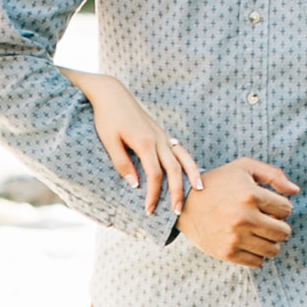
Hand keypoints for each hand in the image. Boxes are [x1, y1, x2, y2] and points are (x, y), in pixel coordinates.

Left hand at [72, 74, 204, 216]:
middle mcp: (158, 139)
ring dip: (192, 175)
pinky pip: (180, 150)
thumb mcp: (109, 141)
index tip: (149, 210)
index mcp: (144, 142)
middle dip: (177, 192)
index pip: (154, 175)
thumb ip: (122, 163)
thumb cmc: (107, 118)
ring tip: (199, 190)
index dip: (153, 194)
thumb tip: (135, 185)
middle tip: (178, 211)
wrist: (112, 95)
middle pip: (174, 169)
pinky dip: (189, 162)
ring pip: (183, 157)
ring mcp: (162, 135)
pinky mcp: (162, 133)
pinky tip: (192, 173)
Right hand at [175, 159, 298, 268]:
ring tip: (258, 233)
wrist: (184, 204)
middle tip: (267, 222)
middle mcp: (244, 218)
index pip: (286, 209)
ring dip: (270, 242)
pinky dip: (257, 255)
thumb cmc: (218, 183)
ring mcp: (235, 238)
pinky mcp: (227, 253)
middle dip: (279, 227)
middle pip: (283, 232)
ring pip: (273, 250)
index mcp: (251, 195)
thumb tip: (295, 191)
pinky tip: (248, 243)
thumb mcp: (243, 168)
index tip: (268, 206)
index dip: (280, 207)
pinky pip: (257, 262)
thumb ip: (273, 174)